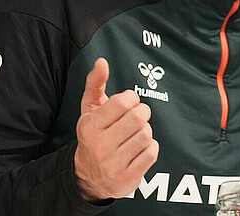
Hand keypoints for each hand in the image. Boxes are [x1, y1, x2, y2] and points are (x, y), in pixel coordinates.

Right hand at [74, 58, 158, 201]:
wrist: (88, 177)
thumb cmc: (93, 135)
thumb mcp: (89, 109)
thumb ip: (95, 83)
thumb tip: (102, 61)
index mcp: (89, 126)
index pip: (123, 102)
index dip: (132, 98)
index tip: (129, 103)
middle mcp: (99, 146)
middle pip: (138, 118)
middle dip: (142, 113)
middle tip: (138, 116)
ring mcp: (112, 164)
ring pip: (146, 135)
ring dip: (145, 131)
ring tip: (135, 134)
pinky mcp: (127, 179)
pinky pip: (152, 152)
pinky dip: (150, 147)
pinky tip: (139, 149)